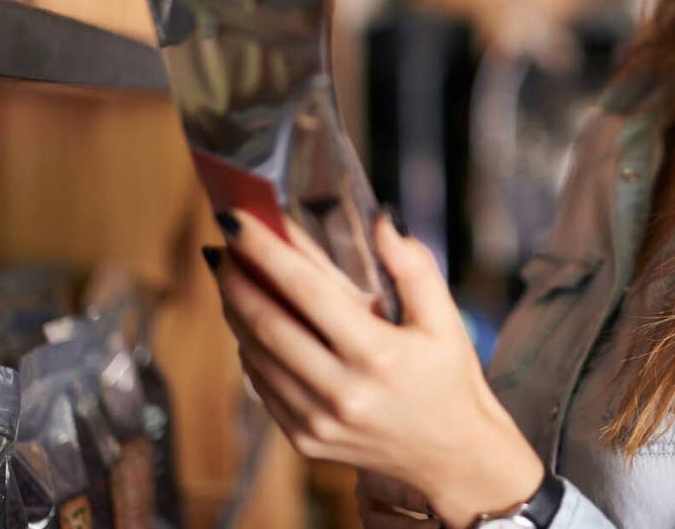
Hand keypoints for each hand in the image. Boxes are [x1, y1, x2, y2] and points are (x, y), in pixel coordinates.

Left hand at [206, 209, 544, 528]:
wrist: (452, 455)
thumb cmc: (449, 378)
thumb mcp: (445, 318)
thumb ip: (413, 266)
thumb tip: (380, 219)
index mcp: (378, 354)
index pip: (306, 289)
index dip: (265, 251)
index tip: (237, 220)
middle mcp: (342, 391)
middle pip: (267, 322)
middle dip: (236, 278)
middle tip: (222, 245)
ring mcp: (318, 421)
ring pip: (256, 355)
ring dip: (236, 310)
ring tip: (231, 276)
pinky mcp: (305, 440)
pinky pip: (262, 386)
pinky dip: (250, 348)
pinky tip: (251, 322)